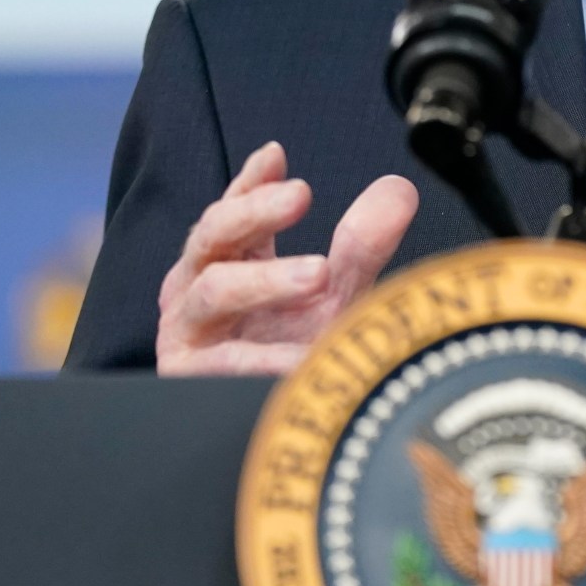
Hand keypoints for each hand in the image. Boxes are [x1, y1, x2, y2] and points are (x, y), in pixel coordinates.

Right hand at [156, 141, 417, 375]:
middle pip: (212, 235)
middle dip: (254, 210)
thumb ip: (362, 245)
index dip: (250, 183)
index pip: (232, 212)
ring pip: (214, 290)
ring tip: (319, 275)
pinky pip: (220, 361)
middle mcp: (199, 292)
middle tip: (301, 195)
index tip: (277, 155)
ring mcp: (188, 334)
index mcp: (229, 264)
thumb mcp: (336, 296)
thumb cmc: (299, 357)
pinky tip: (298, 355)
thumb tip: (398, 189)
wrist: (287, 431)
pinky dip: (261, 357)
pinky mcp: (189, 379)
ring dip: (265, 278)